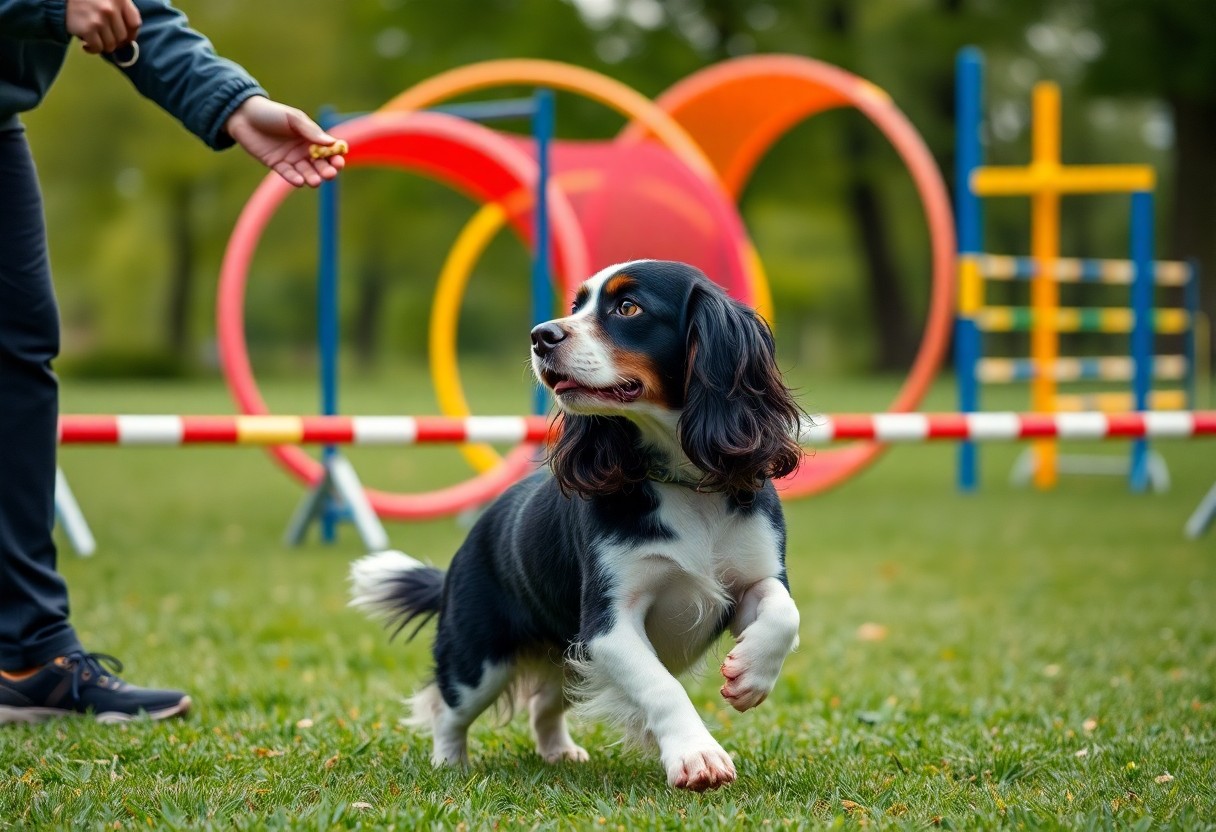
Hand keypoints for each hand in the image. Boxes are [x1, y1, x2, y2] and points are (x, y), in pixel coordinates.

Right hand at [66, 0, 140, 54]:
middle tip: (105, 39)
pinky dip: (92, 49)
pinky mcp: (88, 28)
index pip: (135, 23)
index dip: (131, 34)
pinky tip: (85, 44)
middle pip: (122, 37)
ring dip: (103, 45)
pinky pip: (97, 48)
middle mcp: (111, 9)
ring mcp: (100, 19)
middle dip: (115, 41)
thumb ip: (120, 8)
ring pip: (111, 45)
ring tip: (94, 39)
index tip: (126, 38)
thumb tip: (129, 35)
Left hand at [224, 97, 344, 187]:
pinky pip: (288, 174)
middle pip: (320, 164)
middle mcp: (304, 149)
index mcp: (311, 137)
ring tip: (315, 181)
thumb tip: (331, 143)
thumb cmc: (271, 113)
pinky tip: (299, 182)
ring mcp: (291, 158)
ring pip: (306, 172)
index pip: (328, 150)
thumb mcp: (293, 118)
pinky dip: (294, 179)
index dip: (335, 156)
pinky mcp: (277, 164)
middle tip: (330, 174)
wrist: (243, 115)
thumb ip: (310, 131)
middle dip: (326, 170)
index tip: (339, 162)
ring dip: (312, 177)